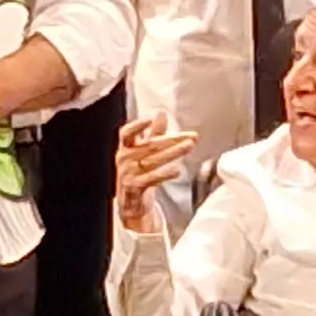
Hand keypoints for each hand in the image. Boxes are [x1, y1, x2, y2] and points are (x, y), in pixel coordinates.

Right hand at [113, 116, 198, 232]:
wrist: (131, 202)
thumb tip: (161, 113)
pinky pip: (151, 179)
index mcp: (125, 148)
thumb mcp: (143, 151)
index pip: (126, 133)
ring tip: (189, 147)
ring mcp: (128, 174)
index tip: (149, 119)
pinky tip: (177, 171)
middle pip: (150, 146)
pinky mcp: (134, 187)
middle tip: (191, 137)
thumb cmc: (137, 172)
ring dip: (173, 153)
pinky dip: (165, 174)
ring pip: (153, 161)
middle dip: (172, 140)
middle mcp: (124, 159)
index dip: (136, 126)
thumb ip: (153, 133)